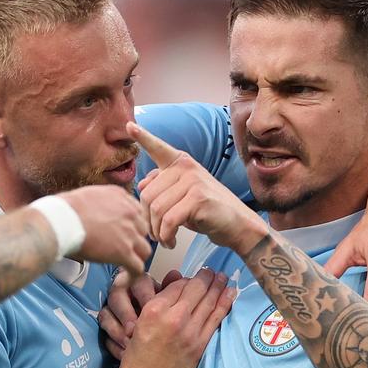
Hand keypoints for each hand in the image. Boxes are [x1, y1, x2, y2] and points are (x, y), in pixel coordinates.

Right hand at [59, 185, 150, 279]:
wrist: (61, 221)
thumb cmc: (65, 209)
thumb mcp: (88, 195)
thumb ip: (100, 202)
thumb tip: (95, 212)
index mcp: (120, 197)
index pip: (137, 213)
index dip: (131, 225)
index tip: (125, 234)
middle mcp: (129, 213)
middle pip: (143, 231)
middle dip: (134, 241)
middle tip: (123, 250)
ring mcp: (129, 233)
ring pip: (145, 250)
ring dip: (136, 258)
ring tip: (126, 265)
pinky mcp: (124, 252)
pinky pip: (138, 267)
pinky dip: (133, 275)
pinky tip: (125, 279)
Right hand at [115, 268, 235, 367]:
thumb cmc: (137, 356)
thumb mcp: (139, 322)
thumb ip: (157, 302)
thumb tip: (175, 282)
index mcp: (154, 309)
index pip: (177, 285)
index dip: (187, 279)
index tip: (194, 277)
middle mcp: (173, 317)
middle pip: (195, 289)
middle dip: (206, 277)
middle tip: (213, 271)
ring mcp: (189, 331)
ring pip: (208, 301)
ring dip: (218, 286)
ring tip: (224, 277)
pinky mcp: (199, 344)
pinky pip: (216, 318)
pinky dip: (225, 303)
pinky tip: (231, 293)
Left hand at [127, 123, 265, 255]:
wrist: (237, 225)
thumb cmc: (206, 212)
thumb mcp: (181, 197)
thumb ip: (162, 188)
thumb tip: (141, 185)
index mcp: (180, 163)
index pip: (158, 148)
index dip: (143, 138)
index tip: (129, 126)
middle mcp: (186, 167)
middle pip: (147, 195)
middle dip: (146, 220)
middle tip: (154, 234)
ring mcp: (193, 180)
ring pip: (156, 209)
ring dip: (156, 231)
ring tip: (163, 239)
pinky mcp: (198, 198)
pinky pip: (168, 220)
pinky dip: (166, 236)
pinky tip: (171, 241)